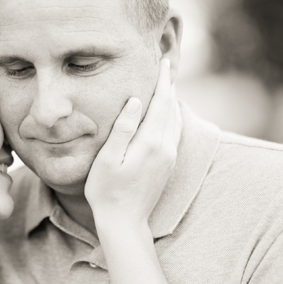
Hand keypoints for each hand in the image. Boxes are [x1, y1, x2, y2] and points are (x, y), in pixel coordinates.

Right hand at [85, 59, 181, 228]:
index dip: (161, 81)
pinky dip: (173, 116)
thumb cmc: (107, 191)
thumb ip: (123, 129)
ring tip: (167, 84)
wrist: (125, 222)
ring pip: (175, 120)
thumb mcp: (107, 159)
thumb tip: (136, 101)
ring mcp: (170, 157)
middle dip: (168, 86)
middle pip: (171, 108)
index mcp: (150, 143)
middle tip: (166, 65)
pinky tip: (168, 113)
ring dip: (172, 100)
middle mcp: (166, 148)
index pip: (160, 103)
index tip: (162, 62)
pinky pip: (175, 132)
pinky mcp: (168, 165)